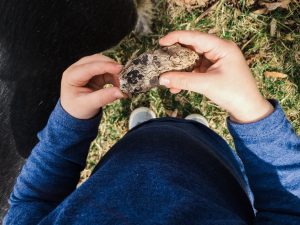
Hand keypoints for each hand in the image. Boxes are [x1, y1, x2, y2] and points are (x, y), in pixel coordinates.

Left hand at [61, 54, 124, 118]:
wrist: (75, 112)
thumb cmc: (78, 108)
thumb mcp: (89, 105)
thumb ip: (104, 98)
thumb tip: (120, 92)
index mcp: (71, 76)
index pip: (89, 67)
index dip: (105, 66)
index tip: (119, 69)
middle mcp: (77, 69)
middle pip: (96, 60)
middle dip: (111, 66)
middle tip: (124, 76)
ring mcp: (86, 69)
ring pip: (102, 63)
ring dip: (114, 71)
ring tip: (121, 83)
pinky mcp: (94, 72)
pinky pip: (106, 69)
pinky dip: (114, 75)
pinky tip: (118, 84)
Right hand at [159, 31, 273, 122]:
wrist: (248, 109)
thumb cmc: (233, 93)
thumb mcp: (206, 85)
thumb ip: (182, 80)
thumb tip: (161, 78)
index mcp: (222, 47)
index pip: (195, 37)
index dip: (176, 38)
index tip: (161, 43)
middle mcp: (218, 50)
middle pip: (192, 48)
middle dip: (176, 56)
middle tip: (160, 60)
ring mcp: (215, 61)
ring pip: (191, 60)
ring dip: (179, 70)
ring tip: (166, 77)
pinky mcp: (212, 71)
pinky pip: (195, 70)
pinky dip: (185, 77)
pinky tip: (175, 87)